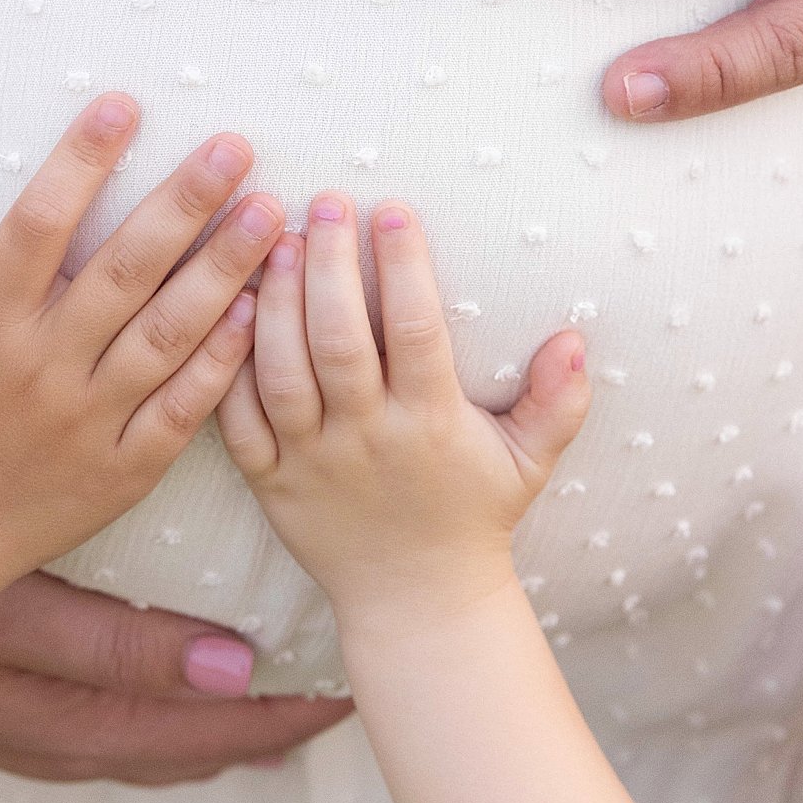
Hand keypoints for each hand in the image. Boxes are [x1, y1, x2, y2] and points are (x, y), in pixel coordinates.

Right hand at [0, 96, 280, 599]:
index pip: (38, 223)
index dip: (81, 160)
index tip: (124, 104)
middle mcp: (41, 368)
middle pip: (125, 271)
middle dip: (184, 203)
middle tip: (235, 146)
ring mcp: (89, 421)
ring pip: (168, 335)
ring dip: (224, 270)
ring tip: (268, 212)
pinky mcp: (125, 469)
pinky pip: (184, 407)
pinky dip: (224, 360)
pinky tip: (261, 309)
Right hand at [0, 574, 350, 783]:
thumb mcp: (17, 614)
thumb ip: (120, 648)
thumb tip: (235, 671)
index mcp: (65, 724)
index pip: (196, 744)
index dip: (274, 727)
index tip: (343, 704)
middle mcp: (51, 737)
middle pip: (180, 753)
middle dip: (260, 733)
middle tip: (337, 702)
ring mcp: (26, 723)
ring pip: (146, 740)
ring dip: (212, 725)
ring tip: (282, 700)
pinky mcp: (8, 696)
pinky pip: (109, 714)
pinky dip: (162, 707)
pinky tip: (189, 679)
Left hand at [217, 194, 588, 621]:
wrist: (416, 601)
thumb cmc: (473, 516)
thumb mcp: (530, 462)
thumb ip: (557, 401)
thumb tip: (574, 337)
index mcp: (431, 425)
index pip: (416, 333)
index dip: (405, 268)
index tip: (393, 208)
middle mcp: (366, 438)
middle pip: (338, 341)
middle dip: (330, 265)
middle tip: (325, 200)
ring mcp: (310, 460)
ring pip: (281, 372)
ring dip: (276, 301)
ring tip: (276, 238)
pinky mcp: (268, 480)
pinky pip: (236, 418)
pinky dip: (227, 363)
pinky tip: (229, 305)